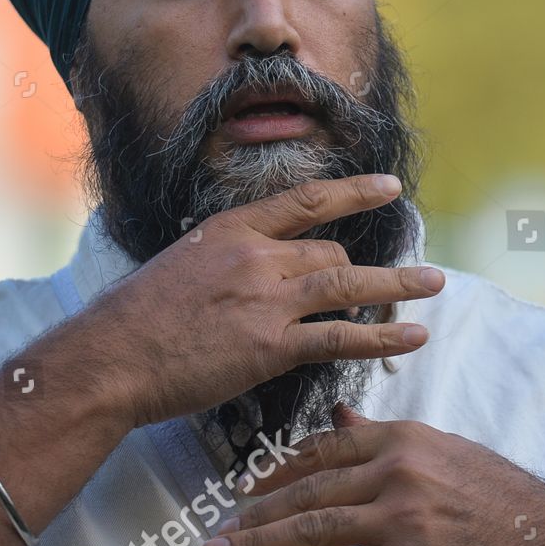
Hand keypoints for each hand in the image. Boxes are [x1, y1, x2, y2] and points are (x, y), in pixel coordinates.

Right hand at [76, 175, 445, 428]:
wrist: (110, 359)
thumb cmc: (135, 320)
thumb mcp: (182, 265)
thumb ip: (226, 259)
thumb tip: (253, 267)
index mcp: (232, 230)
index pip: (306, 201)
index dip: (354, 191)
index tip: (390, 186)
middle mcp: (256, 256)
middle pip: (332, 254)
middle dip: (362, 273)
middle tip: (394, 281)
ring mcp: (266, 300)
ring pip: (348, 285)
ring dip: (398, 286)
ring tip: (434, 285)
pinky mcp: (271, 346)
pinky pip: (342, 337)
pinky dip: (383, 337)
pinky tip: (413, 336)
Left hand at [201, 403, 544, 545]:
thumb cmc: (505, 501)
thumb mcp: (446, 452)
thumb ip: (385, 438)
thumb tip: (338, 416)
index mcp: (404, 437)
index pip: (323, 449)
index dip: (278, 471)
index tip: (247, 489)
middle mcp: (396, 469)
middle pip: (307, 490)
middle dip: (254, 513)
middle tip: (217, 531)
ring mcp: (400, 517)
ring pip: (310, 530)